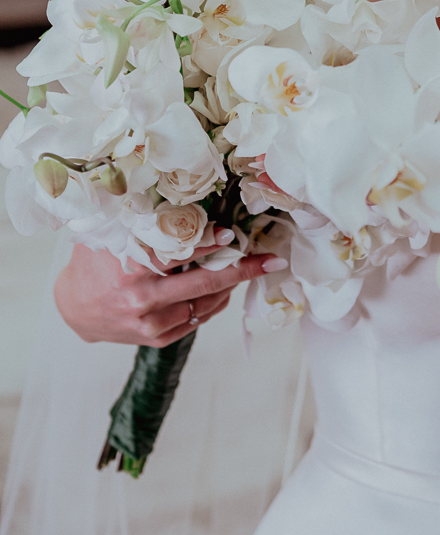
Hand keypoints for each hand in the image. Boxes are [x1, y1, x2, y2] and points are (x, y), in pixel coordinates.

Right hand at [54, 240, 268, 346]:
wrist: (75, 307)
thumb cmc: (95, 262)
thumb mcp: (111, 234)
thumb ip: (140, 219)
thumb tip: (177, 193)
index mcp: (130, 270)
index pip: (179, 255)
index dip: (208, 244)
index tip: (231, 235)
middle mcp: (142, 300)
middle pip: (203, 284)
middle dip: (241, 270)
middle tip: (270, 260)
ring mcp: (150, 324)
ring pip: (204, 304)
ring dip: (229, 285)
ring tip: (250, 268)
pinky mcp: (156, 340)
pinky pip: (195, 320)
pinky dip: (213, 304)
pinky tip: (225, 289)